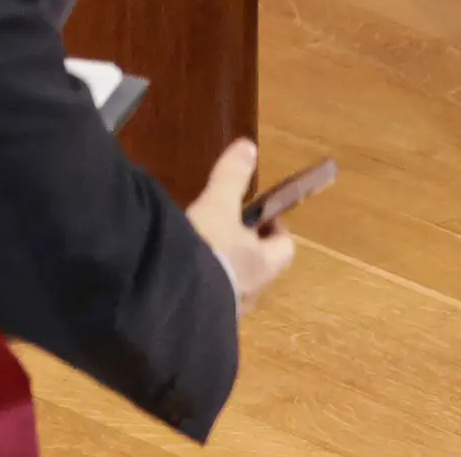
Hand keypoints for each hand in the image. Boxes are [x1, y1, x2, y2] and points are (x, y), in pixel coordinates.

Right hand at [187, 137, 299, 313]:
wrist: (176, 291)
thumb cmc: (207, 246)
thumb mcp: (217, 205)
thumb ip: (231, 178)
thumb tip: (249, 146)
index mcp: (265, 262)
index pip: (286, 246)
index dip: (276, 230)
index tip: (262, 217)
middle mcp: (255, 288)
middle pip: (263, 266)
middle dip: (249, 250)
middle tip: (228, 232)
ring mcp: (233, 306)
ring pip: (238, 285)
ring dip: (227, 270)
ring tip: (202, 253)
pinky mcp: (208, 315)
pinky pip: (214, 298)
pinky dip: (206, 285)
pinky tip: (185, 273)